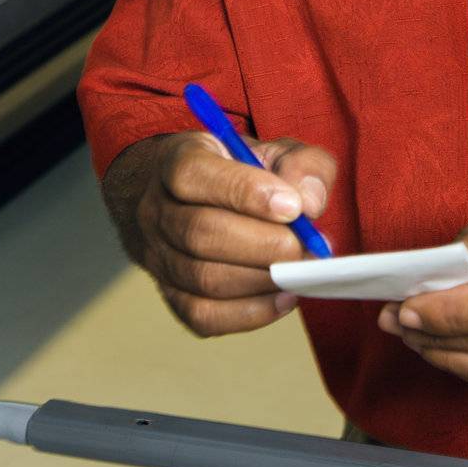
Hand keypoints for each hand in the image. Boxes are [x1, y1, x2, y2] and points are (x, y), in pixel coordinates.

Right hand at [132, 131, 337, 337]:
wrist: (198, 198)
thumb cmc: (243, 172)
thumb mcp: (277, 151)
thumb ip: (302, 165)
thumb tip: (310, 203)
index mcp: (179, 160)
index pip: (194, 175)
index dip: (245, 192)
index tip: (293, 205)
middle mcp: (158, 209)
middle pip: (200, 233)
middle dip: (262, 245)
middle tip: (306, 249)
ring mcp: (158, 256)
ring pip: (203, 279)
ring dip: (261, 281)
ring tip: (300, 272)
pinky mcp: (170, 295)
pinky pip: (204, 315)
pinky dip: (250, 312)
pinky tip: (283, 296)